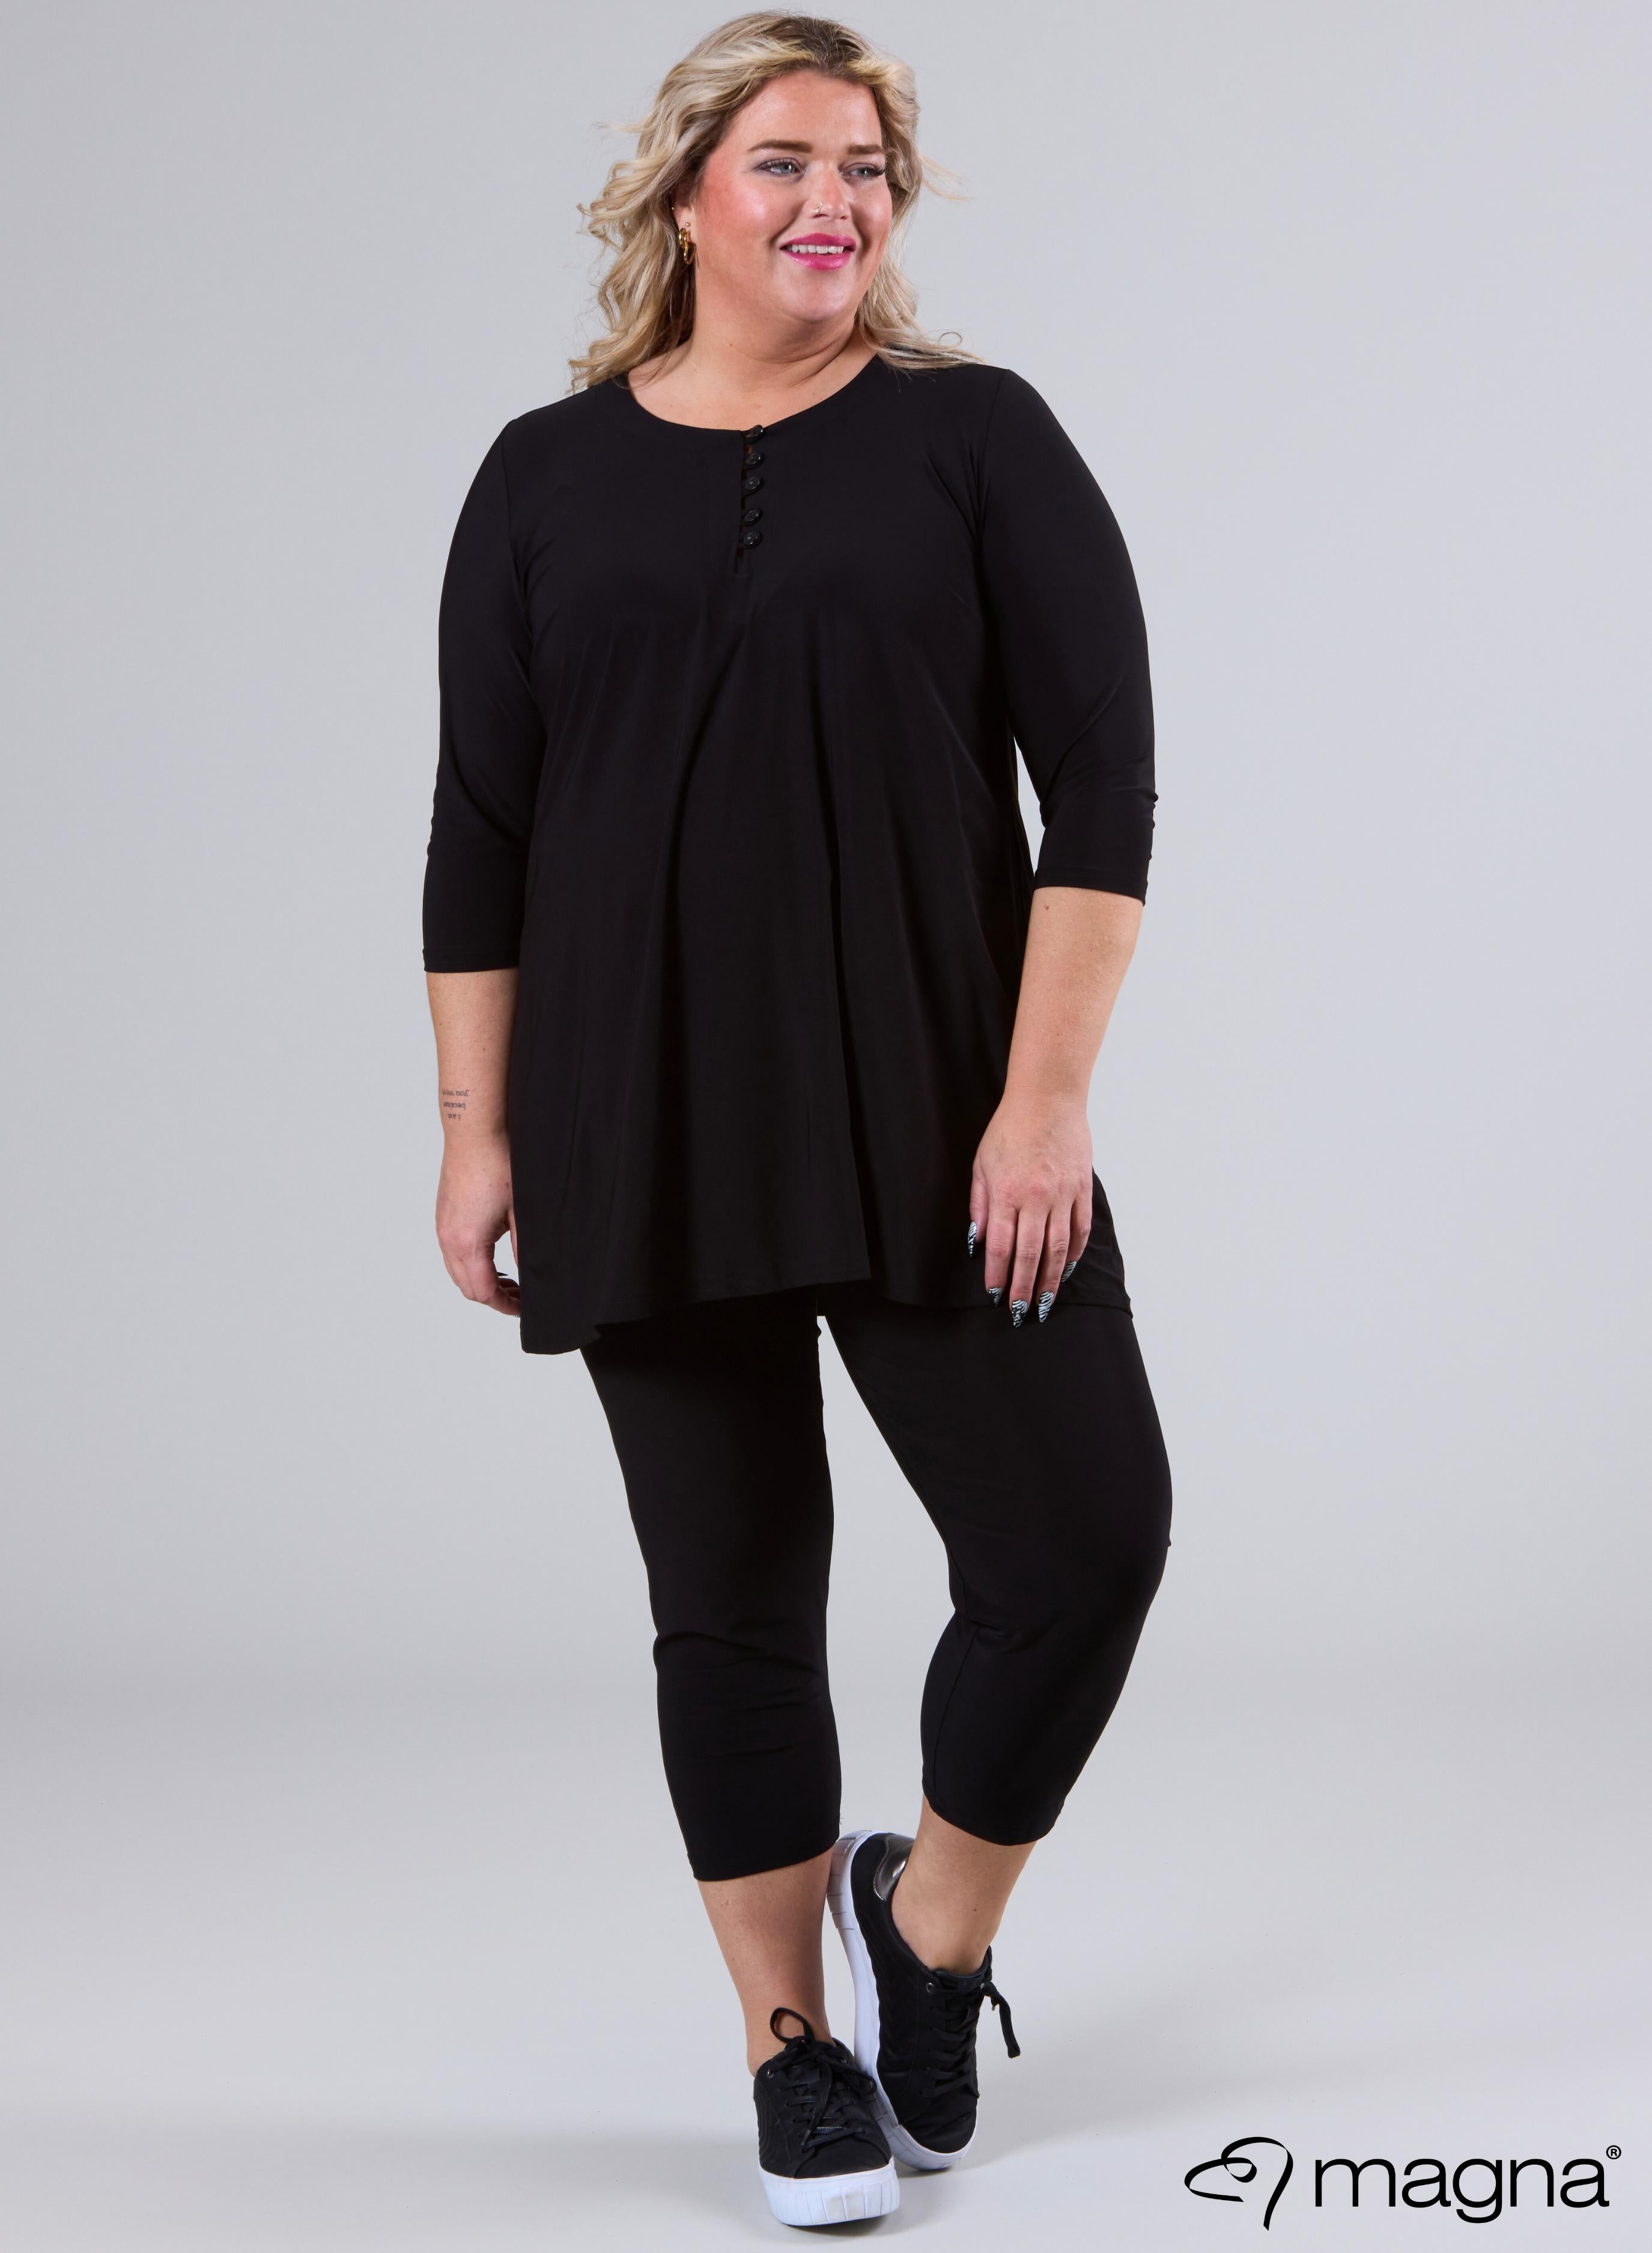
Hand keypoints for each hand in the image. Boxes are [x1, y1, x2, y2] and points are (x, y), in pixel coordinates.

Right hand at [434, 1131, 520, 1315]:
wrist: (474, 1130)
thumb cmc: (498, 1163)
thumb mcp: (522, 1211)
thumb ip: (524, 1249)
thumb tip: (531, 1274)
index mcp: (467, 1243)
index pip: (483, 1292)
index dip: (505, 1306)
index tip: (524, 1308)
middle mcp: (448, 1238)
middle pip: (467, 1287)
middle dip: (493, 1297)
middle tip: (520, 1296)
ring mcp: (442, 1226)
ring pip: (457, 1271)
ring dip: (481, 1280)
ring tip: (508, 1279)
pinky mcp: (443, 1214)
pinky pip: (452, 1252)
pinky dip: (470, 1264)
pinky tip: (491, 1255)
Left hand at [968, 1096, 1091, 1325]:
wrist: (1048, 1099)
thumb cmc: (1009, 1129)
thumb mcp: (982, 1164)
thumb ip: (979, 1204)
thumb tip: (976, 1242)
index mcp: (1006, 1192)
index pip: (1000, 1246)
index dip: (997, 1275)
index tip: (995, 1295)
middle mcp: (1035, 1198)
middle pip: (1029, 1254)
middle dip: (1024, 1287)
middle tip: (1020, 1312)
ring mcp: (1062, 1194)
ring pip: (1058, 1248)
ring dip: (1052, 1279)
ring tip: (1047, 1301)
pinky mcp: (1081, 1189)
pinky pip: (1080, 1229)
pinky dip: (1075, 1252)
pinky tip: (1069, 1268)